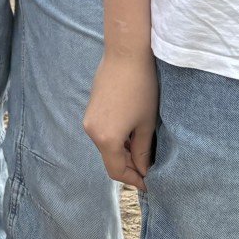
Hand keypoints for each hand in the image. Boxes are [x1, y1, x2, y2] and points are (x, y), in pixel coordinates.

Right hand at [84, 49, 157, 189]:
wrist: (125, 55)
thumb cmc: (141, 88)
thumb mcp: (146, 124)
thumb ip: (143, 151)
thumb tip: (143, 170)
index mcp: (106, 139)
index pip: (117, 171)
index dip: (134, 180)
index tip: (150, 184)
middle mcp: (92, 131)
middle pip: (110, 159)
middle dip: (129, 167)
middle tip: (149, 169)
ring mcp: (89, 119)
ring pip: (106, 146)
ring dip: (123, 153)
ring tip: (144, 150)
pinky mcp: (91, 109)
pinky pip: (103, 133)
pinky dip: (117, 139)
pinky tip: (133, 133)